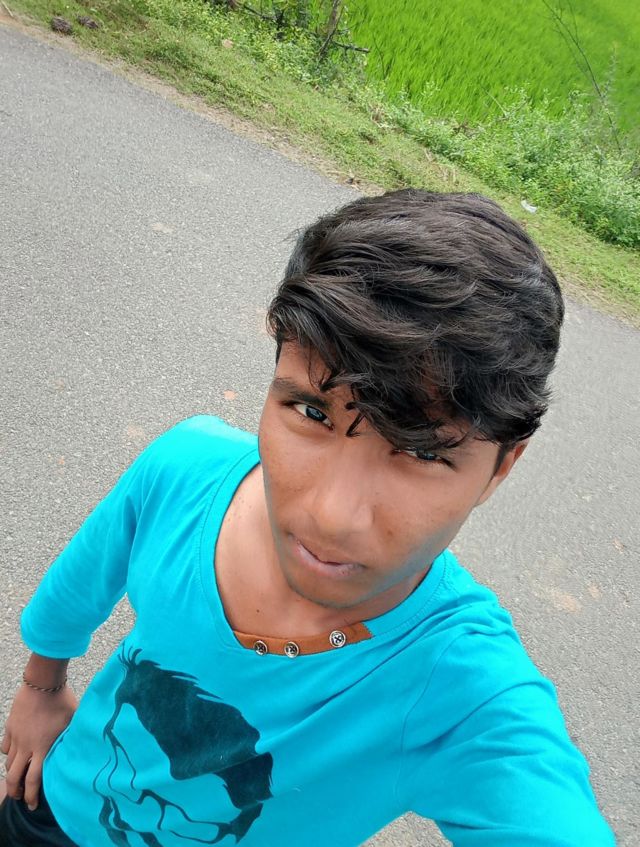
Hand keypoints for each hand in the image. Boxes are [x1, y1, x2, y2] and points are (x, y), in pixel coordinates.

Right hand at [1, 683, 76, 809]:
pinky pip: (5, 746)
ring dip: (11, 774)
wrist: (42, 682)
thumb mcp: (73, 722)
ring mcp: (16, 737)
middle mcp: (27, 746)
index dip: (31, 797)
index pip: (33, 781)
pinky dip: (8, 754)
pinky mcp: (10, 726)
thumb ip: (72, 738)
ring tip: (16, 779)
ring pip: (8, 763)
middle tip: (19, 798)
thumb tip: (83, 748)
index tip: (32, 806)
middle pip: (14, 778)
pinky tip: (14, 754)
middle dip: (15, 792)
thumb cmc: (62, 701)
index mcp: (43, 748)